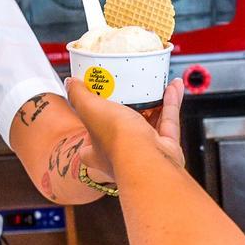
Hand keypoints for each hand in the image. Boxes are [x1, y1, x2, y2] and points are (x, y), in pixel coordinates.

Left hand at [68, 78, 184, 181]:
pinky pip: (169, 121)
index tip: (93, 115)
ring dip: (154, 102)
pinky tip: (173, 87)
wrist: (148, 161)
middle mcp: (122, 155)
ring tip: (157, 84)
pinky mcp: (166, 148)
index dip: (88, 132)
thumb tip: (71, 83)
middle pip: (123, 131)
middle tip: (131, 92)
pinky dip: (171, 103)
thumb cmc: (117, 143)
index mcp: (98, 151)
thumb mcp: (91, 110)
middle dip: (129, 111)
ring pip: (150, 124)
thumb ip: (79, 96)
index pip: (88, 146)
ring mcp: (146, 153)